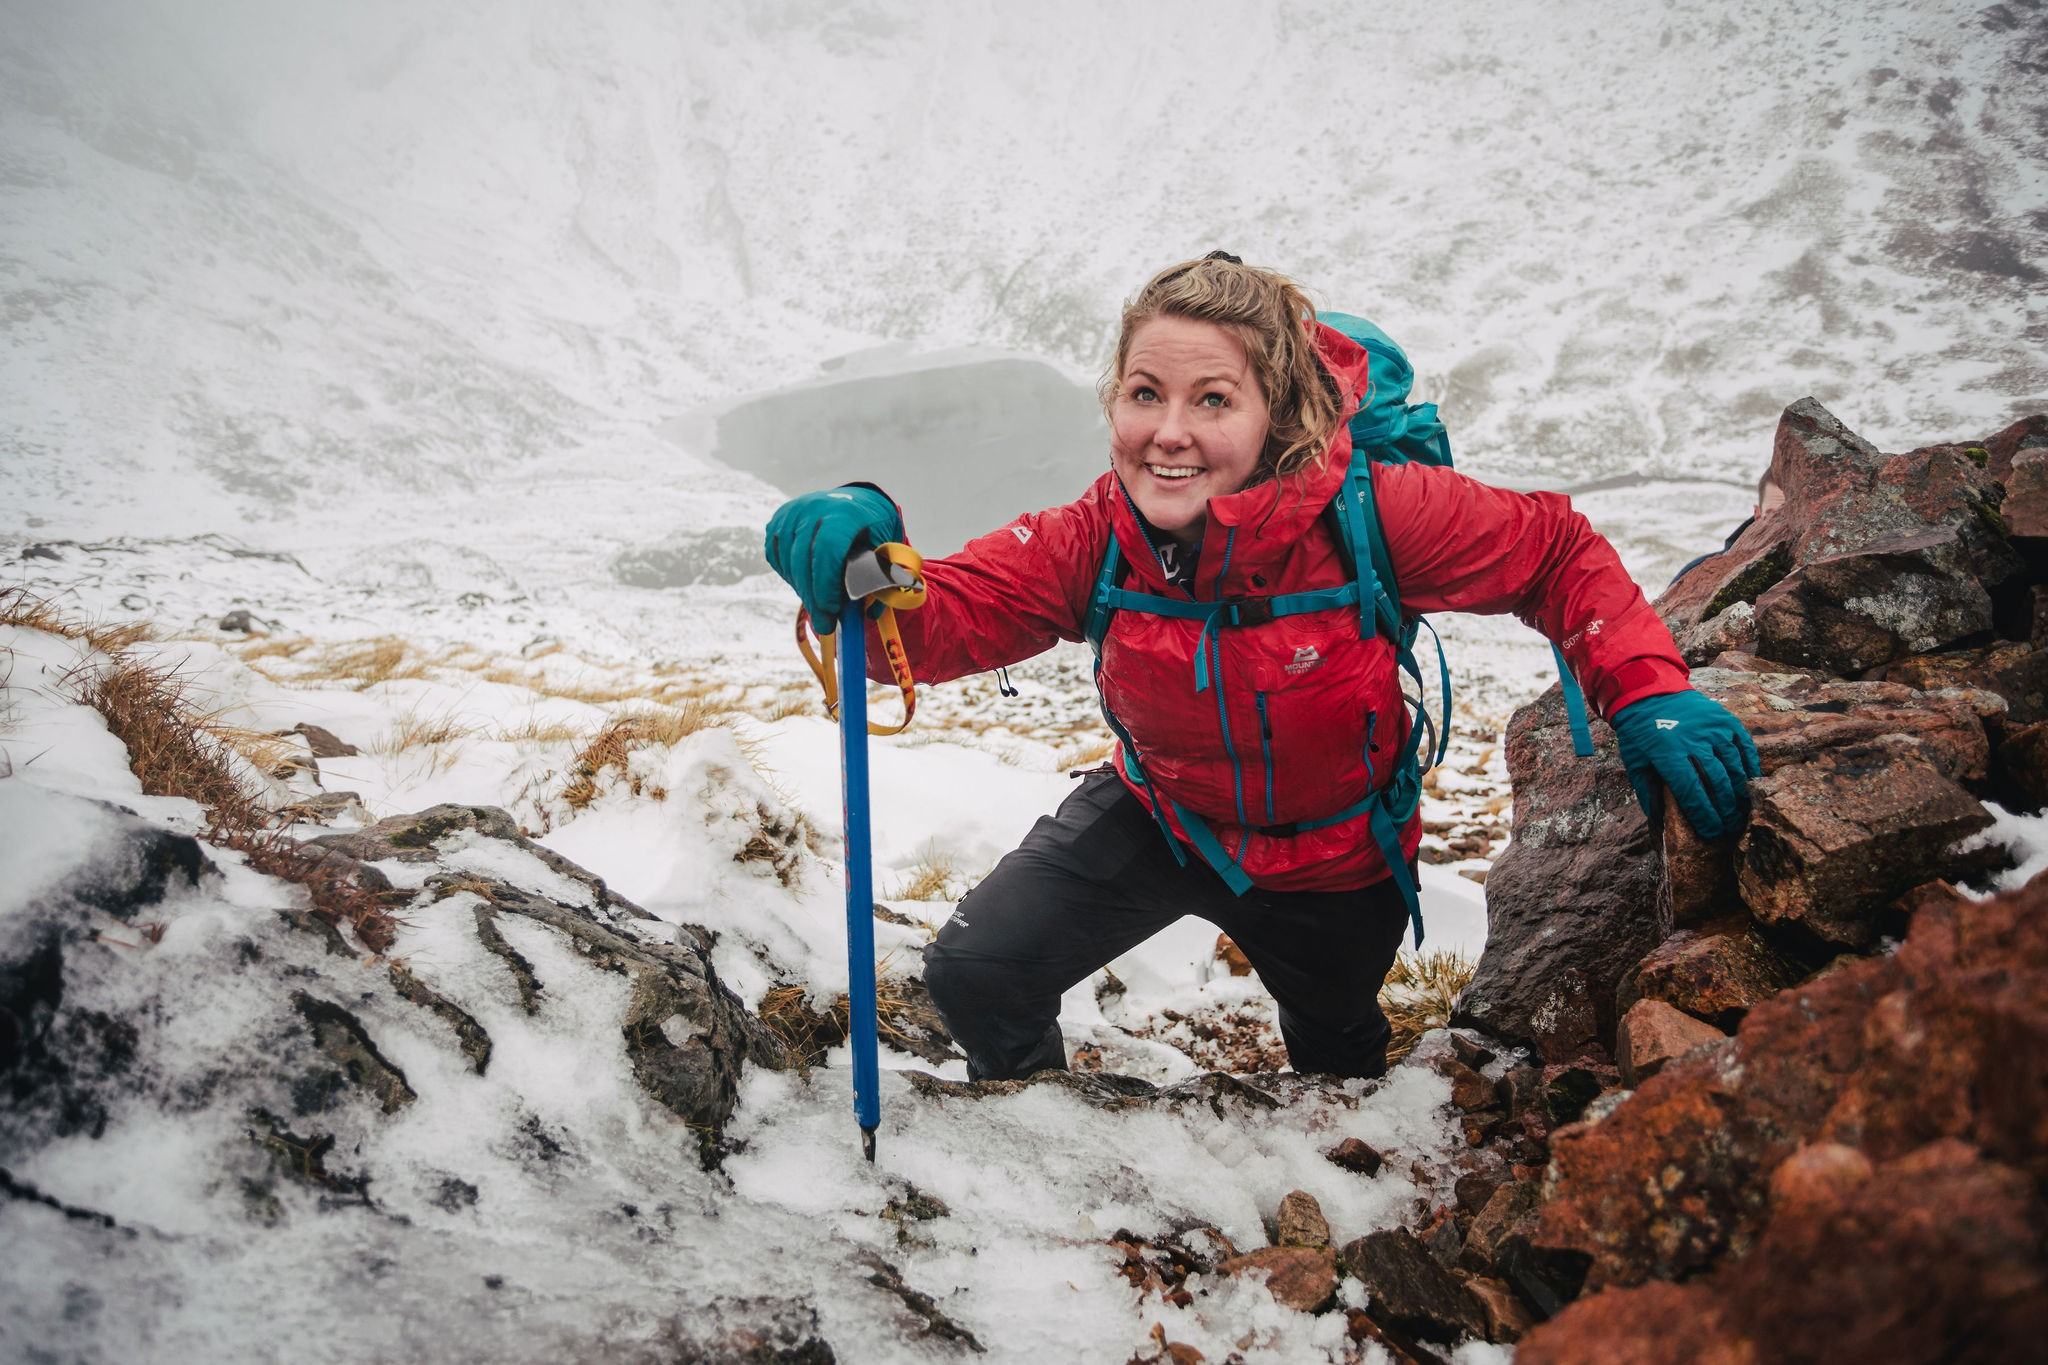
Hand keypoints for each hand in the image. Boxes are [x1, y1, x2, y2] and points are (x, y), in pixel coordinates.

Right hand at [763, 486, 903, 632]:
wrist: (858, 502)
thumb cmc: (875, 530)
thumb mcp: (886, 548)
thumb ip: (879, 577)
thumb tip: (868, 613)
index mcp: (846, 511)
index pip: (827, 548)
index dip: (826, 583)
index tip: (833, 609)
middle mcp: (815, 506)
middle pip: (803, 557)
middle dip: (813, 596)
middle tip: (825, 624)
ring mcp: (794, 511)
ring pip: (787, 559)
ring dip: (802, 588)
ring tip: (819, 606)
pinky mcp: (779, 519)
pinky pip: (775, 555)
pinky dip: (789, 575)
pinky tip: (806, 585)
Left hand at [1610, 689, 1759, 839]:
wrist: (1649, 693)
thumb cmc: (1640, 732)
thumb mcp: (1634, 760)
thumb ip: (1645, 790)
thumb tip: (1658, 820)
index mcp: (1668, 753)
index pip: (1691, 791)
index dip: (1704, 814)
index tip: (1712, 831)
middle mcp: (1694, 740)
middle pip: (1717, 781)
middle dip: (1725, 809)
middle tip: (1729, 827)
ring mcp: (1713, 728)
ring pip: (1733, 766)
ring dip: (1739, 792)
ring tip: (1741, 812)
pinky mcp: (1726, 720)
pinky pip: (1744, 747)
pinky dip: (1750, 767)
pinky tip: (1751, 784)